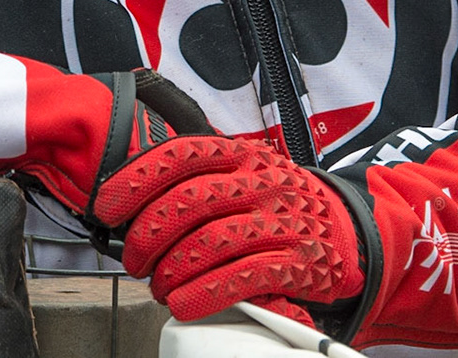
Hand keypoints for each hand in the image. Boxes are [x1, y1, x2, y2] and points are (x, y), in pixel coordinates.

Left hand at [90, 135, 363, 322]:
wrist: (348, 230)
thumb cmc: (279, 205)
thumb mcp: (244, 175)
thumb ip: (198, 180)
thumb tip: (132, 207)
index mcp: (242, 155)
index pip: (181, 155)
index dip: (137, 180)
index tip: (108, 207)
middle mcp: (262, 182)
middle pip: (189, 203)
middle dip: (148, 236)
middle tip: (135, 261)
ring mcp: (282, 221)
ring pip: (211, 242)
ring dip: (172, 271)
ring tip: (159, 287)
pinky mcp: (299, 262)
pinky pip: (244, 276)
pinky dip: (206, 292)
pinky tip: (184, 303)